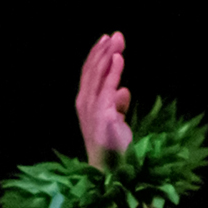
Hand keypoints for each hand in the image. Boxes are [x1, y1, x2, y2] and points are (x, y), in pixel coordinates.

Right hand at [76, 32, 131, 169]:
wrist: (113, 171)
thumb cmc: (114, 149)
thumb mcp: (114, 122)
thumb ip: (117, 105)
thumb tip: (123, 90)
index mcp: (85, 106)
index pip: (88, 75)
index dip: (96, 56)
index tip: (107, 41)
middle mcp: (84, 105)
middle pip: (91, 71)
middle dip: (103, 51)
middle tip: (115, 35)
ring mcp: (92, 110)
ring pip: (98, 76)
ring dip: (107, 55)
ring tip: (116, 40)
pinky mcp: (103, 116)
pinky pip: (108, 88)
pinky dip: (113, 71)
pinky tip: (118, 58)